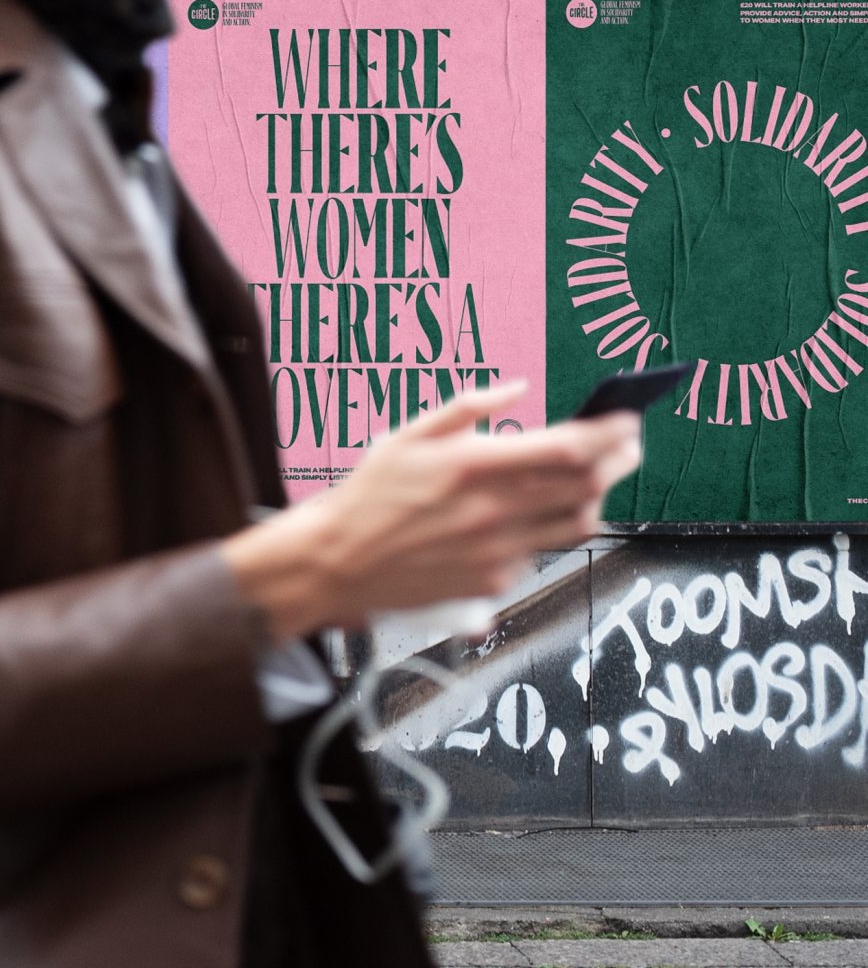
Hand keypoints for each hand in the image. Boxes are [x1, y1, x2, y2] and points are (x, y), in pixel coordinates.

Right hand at [223, 381, 644, 640]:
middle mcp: (493, 510)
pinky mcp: (495, 579)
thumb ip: (467, 408)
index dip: (609, 432)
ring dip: (596, 497)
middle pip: (588, 484)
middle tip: (628, 446)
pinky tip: (535, 515)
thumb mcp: (408, 435)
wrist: (340, 560)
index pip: (568, 447)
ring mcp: (498, 549)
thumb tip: (517, 388)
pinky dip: (549, 529)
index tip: (626, 419)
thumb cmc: (370, 493)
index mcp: (473, 465)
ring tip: (591, 481)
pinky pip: (542, 550)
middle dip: (620, 460)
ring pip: (579, 522)